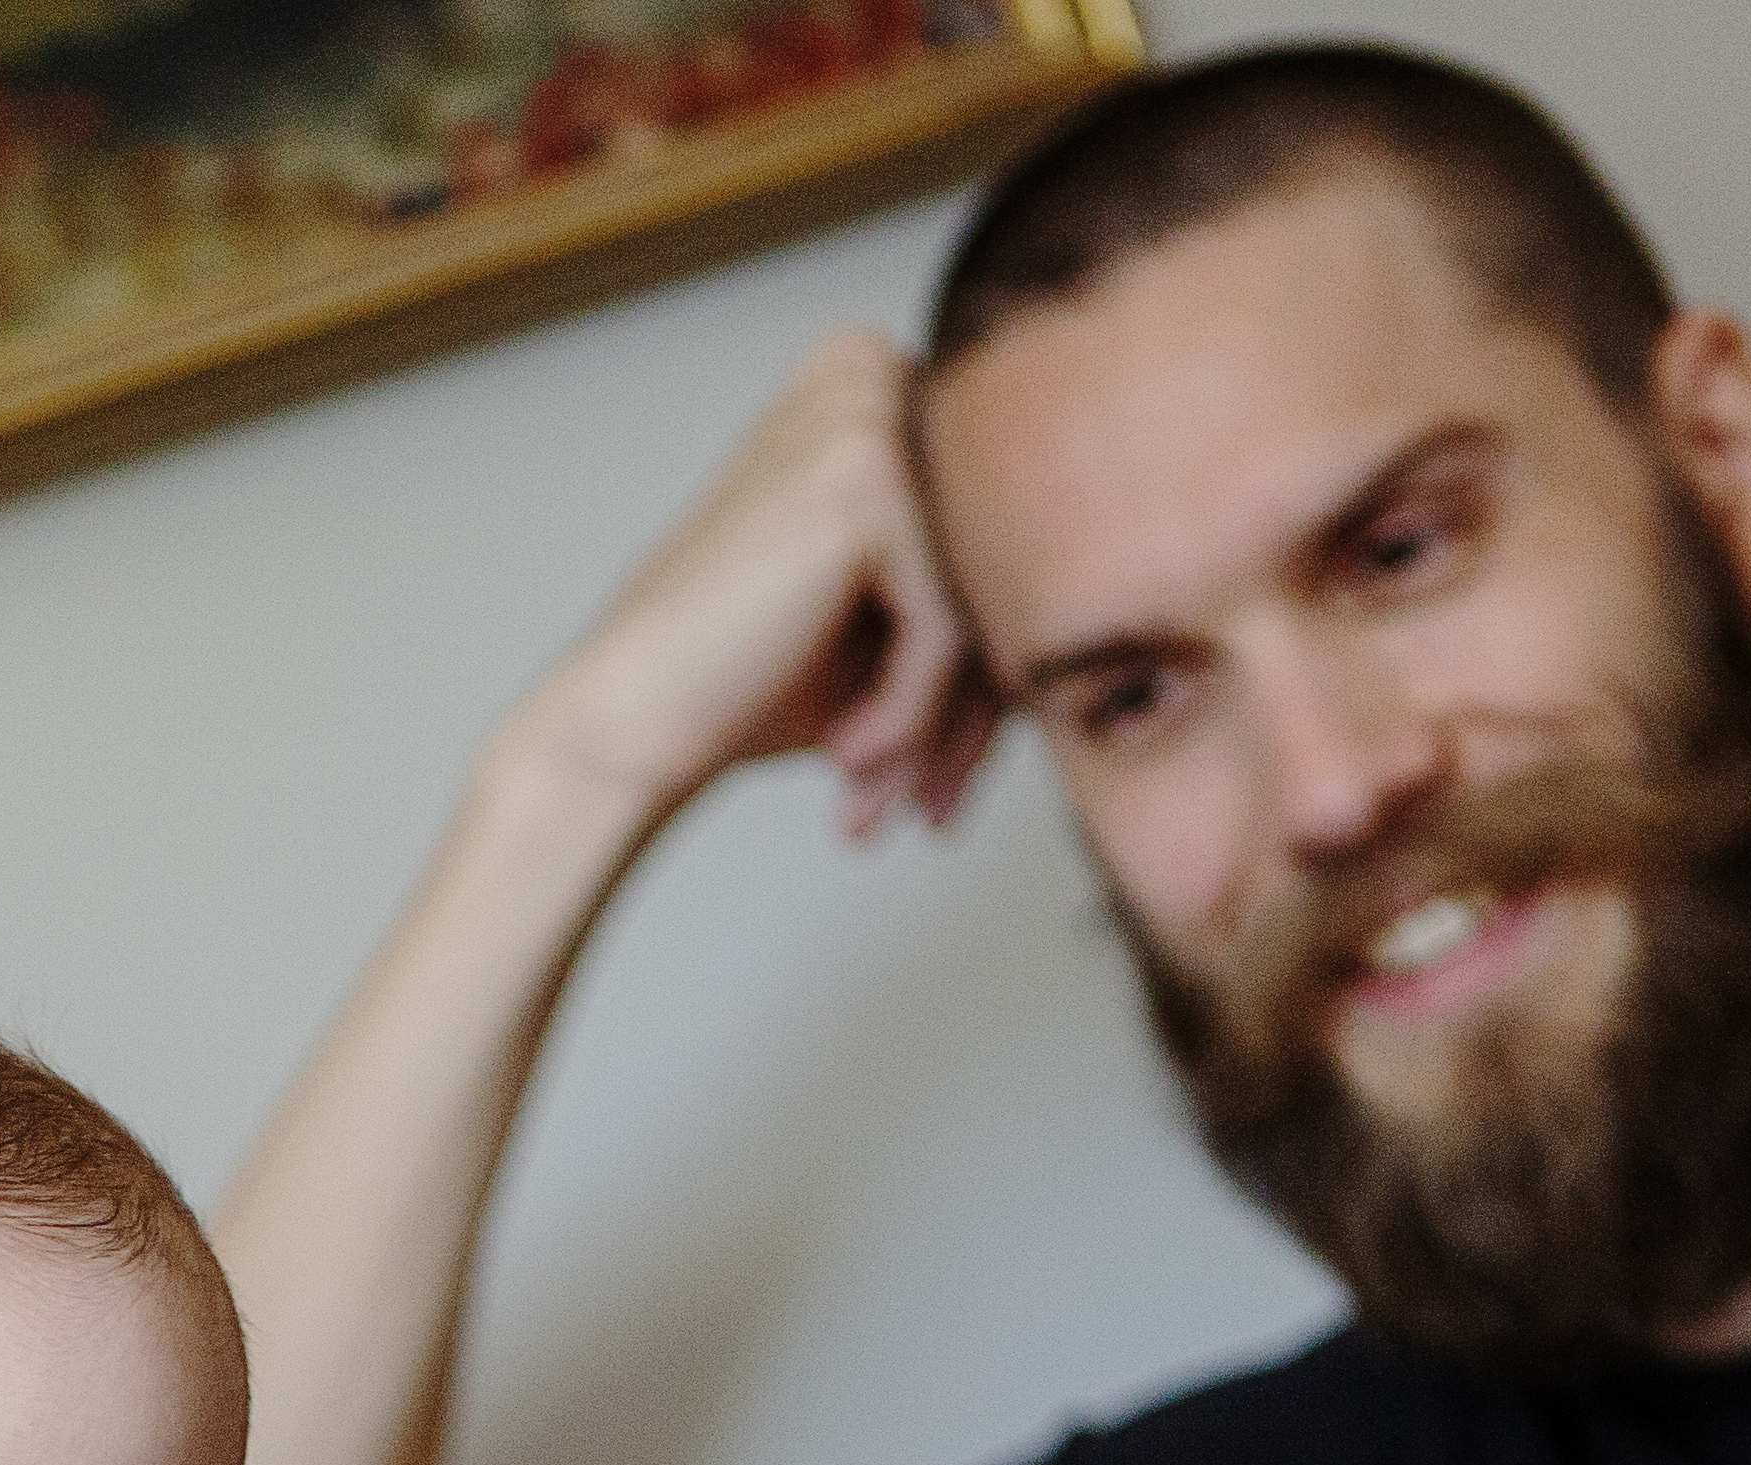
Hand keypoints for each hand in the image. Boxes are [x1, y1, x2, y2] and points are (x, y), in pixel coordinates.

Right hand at [507, 329, 1005, 844]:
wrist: (625, 727)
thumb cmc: (745, 685)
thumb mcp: (885, 622)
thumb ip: (981, 584)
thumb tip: (1125, 603)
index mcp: (877, 379)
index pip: (995, 530)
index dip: (986, 672)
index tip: (947, 778)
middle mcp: (873, 370)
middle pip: (998, 561)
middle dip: (978, 712)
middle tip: (930, 809)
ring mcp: (866, 416)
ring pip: (985, 600)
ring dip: (945, 728)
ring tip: (883, 802)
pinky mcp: (861, 486)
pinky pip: (950, 625)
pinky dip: (911, 710)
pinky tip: (846, 756)